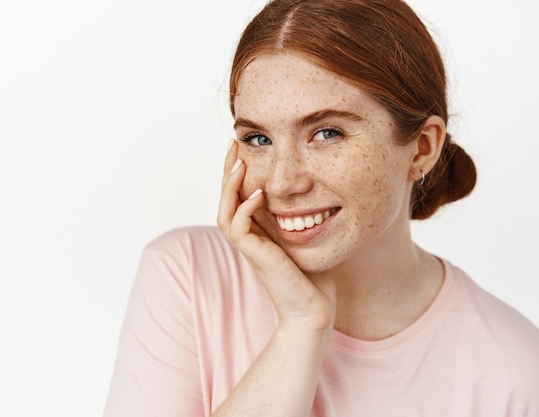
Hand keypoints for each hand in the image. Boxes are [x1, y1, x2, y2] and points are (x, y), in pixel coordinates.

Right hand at [217, 140, 335, 332]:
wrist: (313, 309)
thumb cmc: (311, 276)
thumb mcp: (303, 236)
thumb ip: (295, 216)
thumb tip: (304, 190)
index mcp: (257, 231)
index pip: (239, 196)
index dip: (238, 172)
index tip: (244, 147)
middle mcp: (248, 237)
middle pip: (226, 199)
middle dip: (228, 170)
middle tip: (234, 143)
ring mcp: (250, 248)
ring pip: (225, 211)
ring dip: (230, 186)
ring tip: (240, 163)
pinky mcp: (255, 256)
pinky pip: (238, 227)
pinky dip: (245, 208)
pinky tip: (258, 193)